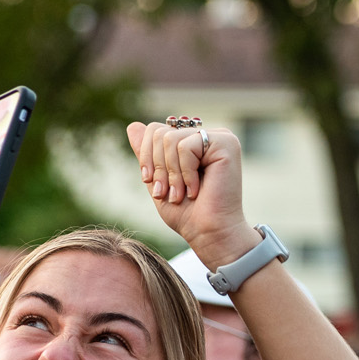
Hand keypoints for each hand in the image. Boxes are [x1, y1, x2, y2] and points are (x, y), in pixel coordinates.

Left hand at [126, 122, 256, 266]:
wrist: (209, 233)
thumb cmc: (187, 214)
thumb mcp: (158, 181)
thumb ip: (148, 155)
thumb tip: (133, 126)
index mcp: (193, 142)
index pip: (155, 130)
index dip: (147, 158)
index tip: (152, 185)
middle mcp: (206, 136)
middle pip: (160, 132)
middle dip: (157, 168)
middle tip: (166, 193)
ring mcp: (218, 137)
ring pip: (170, 139)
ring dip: (171, 174)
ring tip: (181, 194)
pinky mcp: (225, 143)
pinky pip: (186, 146)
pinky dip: (184, 173)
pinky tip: (195, 190)